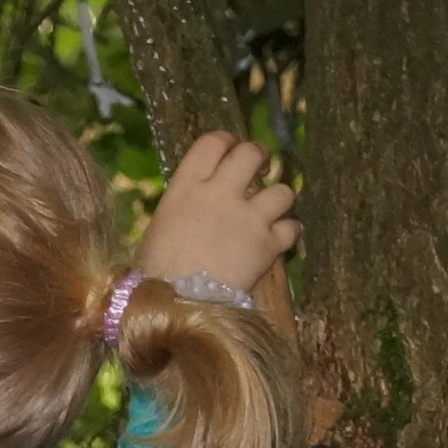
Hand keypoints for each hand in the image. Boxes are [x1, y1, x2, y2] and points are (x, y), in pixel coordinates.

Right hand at [133, 131, 298, 304]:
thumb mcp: (161, 225)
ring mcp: (248, 218)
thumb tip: (198, 205)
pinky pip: (291, 227)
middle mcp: (221, 194)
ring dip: (280, 197)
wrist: (177, 306)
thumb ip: (185, 204)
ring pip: (281, 190)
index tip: (230, 148)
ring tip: (273, 208)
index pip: (212, 143)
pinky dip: (289, 231)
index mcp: (187, 186)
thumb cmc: (156, 271)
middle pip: (250, 154)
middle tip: (260, 168)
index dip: (225, 141)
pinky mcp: (267, 245)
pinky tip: (282, 237)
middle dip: (259, 157)